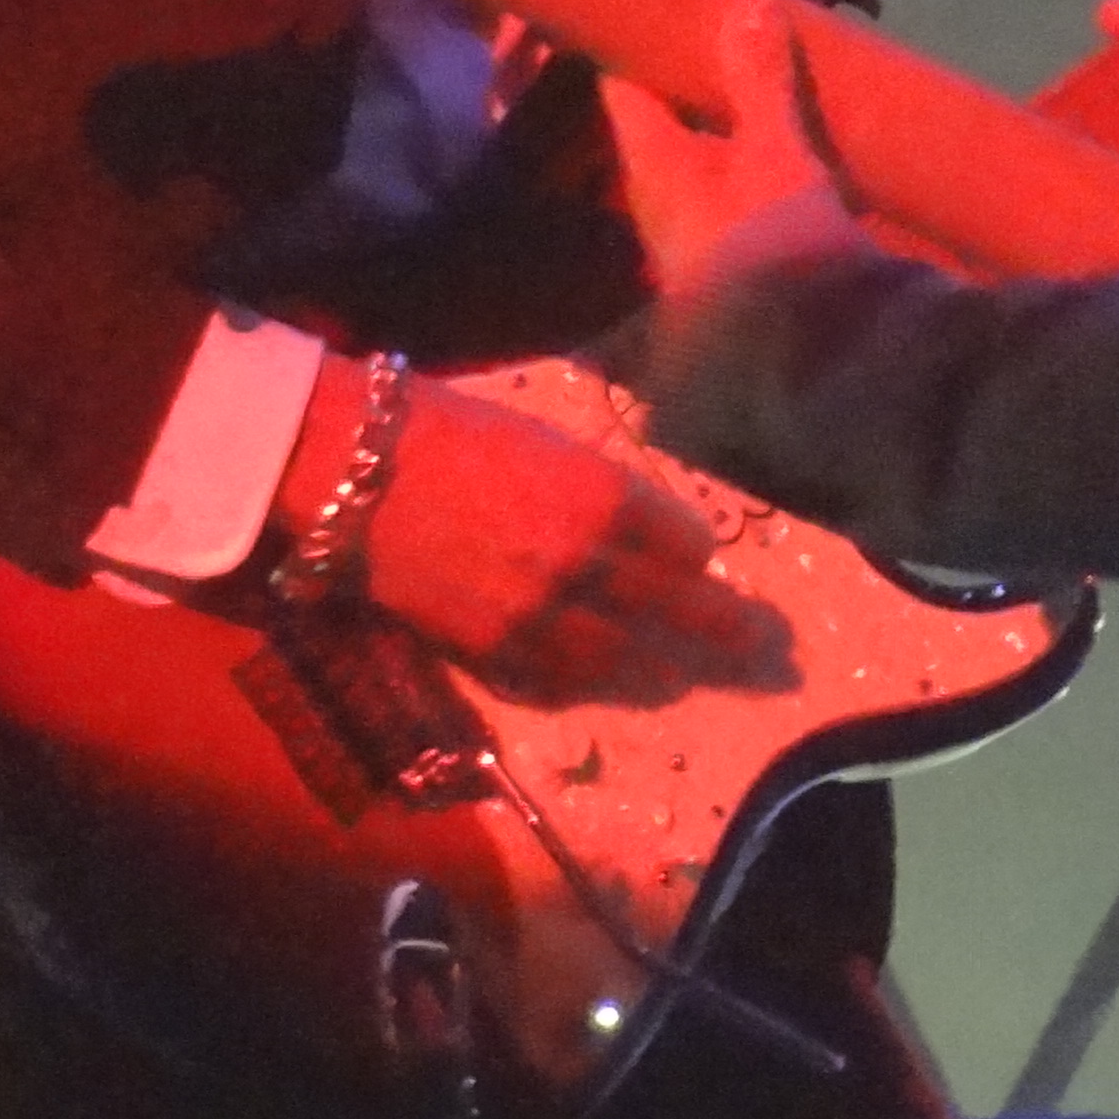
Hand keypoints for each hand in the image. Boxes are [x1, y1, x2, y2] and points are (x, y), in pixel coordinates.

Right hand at [277, 360, 795, 705]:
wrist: (355, 474)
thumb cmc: (448, 431)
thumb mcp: (545, 442)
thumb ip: (595, 490)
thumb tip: (631, 523)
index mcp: (607, 497)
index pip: (687, 541)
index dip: (699, 552)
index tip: (704, 559)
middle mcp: (588, 565)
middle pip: (680, 611)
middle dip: (725, 631)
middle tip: (762, 650)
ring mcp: (541, 617)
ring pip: (622, 660)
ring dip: (658, 670)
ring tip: (679, 678)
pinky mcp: (491, 654)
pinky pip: (555, 684)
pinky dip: (582, 686)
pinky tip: (597, 685)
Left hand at [605, 0, 863, 314]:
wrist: (807, 362)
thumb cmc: (772, 246)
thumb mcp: (772, 153)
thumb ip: (759, 78)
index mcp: (651, 165)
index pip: (622, 84)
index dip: (631, 37)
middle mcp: (664, 198)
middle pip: (667, 118)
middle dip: (695, 71)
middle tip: (729, 15)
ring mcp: (704, 229)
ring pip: (709, 151)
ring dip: (732, 111)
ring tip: (770, 58)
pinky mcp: (748, 252)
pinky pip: (745, 181)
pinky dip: (764, 148)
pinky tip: (800, 127)